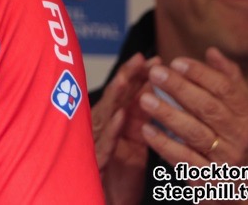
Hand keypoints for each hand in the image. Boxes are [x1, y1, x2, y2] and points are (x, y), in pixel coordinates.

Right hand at [92, 52, 159, 204]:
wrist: (107, 203)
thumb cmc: (118, 177)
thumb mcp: (133, 144)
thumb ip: (138, 119)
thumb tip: (148, 90)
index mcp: (116, 125)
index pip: (126, 95)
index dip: (137, 75)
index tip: (151, 58)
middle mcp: (104, 130)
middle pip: (115, 99)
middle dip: (127, 77)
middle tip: (140, 59)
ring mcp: (97, 143)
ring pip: (107, 115)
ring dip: (116, 96)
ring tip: (127, 78)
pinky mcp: (96, 160)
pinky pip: (105, 143)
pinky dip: (113, 128)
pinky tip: (121, 115)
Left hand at [140, 49, 247, 203]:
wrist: (247, 189)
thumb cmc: (237, 142)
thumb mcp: (241, 111)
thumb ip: (228, 81)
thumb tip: (212, 51)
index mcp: (247, 115)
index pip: (225, 89)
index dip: (200, 73)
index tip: (175, 62)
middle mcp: (239, 136)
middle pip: (208, 107)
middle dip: (180, 88)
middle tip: (155, 73)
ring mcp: (225, 158)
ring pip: (195, 133)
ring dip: (168, 114)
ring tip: (145, 99)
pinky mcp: (208, 178)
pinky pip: (185, 159)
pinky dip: (165, 145)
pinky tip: (147, 130)